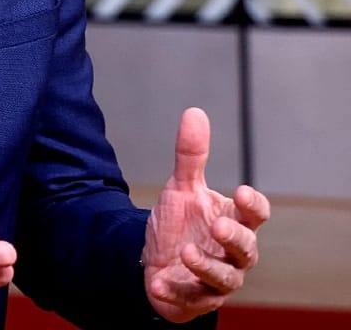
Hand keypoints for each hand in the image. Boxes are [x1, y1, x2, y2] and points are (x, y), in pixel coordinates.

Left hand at [143, 107, 269, 322]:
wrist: (155, 258)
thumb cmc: (180, 223)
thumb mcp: (182, 188)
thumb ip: (190, 156)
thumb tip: (194, 112)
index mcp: (234, 223)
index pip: (255, 216)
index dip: (253, 206)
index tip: (240, 191)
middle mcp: (232, 254)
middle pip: (247, 250)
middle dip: (234, 239)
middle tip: (218, 227)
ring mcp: (216, 279)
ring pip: (224, 278)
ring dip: (207, 266)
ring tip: (187, 252)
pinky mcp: (195, 299)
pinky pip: (190, 299)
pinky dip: (175, 292)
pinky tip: (158, 282)